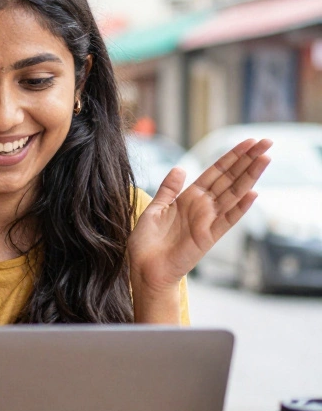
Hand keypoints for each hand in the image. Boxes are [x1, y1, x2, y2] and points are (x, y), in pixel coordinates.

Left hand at [128, 138, 271, 291]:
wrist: (145, 269)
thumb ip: (168, 189)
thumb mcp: (155, 209)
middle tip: (266, 142)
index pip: (216, 172)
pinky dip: (240, 207)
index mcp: (189, 197)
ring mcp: (208, 220)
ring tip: (265, 159)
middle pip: (230, 178)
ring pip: (234, 194)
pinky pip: (227, 219)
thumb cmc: (147, 242)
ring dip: (249, 176)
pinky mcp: (208, 236)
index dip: (231, 156)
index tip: (248, 142)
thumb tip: (180, 168)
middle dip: (247, 160)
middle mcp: (202, 206)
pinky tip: (253, 193)